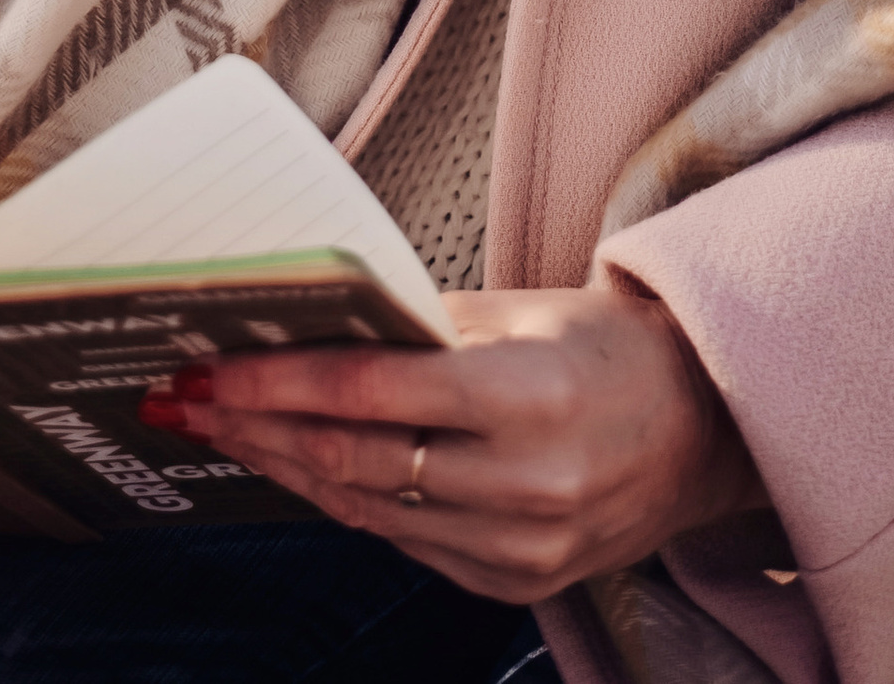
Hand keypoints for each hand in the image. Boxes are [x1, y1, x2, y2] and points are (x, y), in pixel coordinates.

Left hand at [137, 281, 764, 598]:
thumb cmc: (609, 349)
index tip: (212, 365)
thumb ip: (424, 321)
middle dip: (260, 427)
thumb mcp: (525, 310)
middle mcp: (526, 482)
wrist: (705, 429)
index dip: (281, 379)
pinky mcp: (516, 582)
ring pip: (371, 511)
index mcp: (530, 396)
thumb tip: (318, 317)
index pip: (374, 389)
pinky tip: (301, 467)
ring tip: (227, 431)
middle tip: (188, 399)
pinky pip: (408, 542)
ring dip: (288, 469)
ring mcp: (521, 545)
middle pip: (357, 459)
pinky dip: (347, 503)